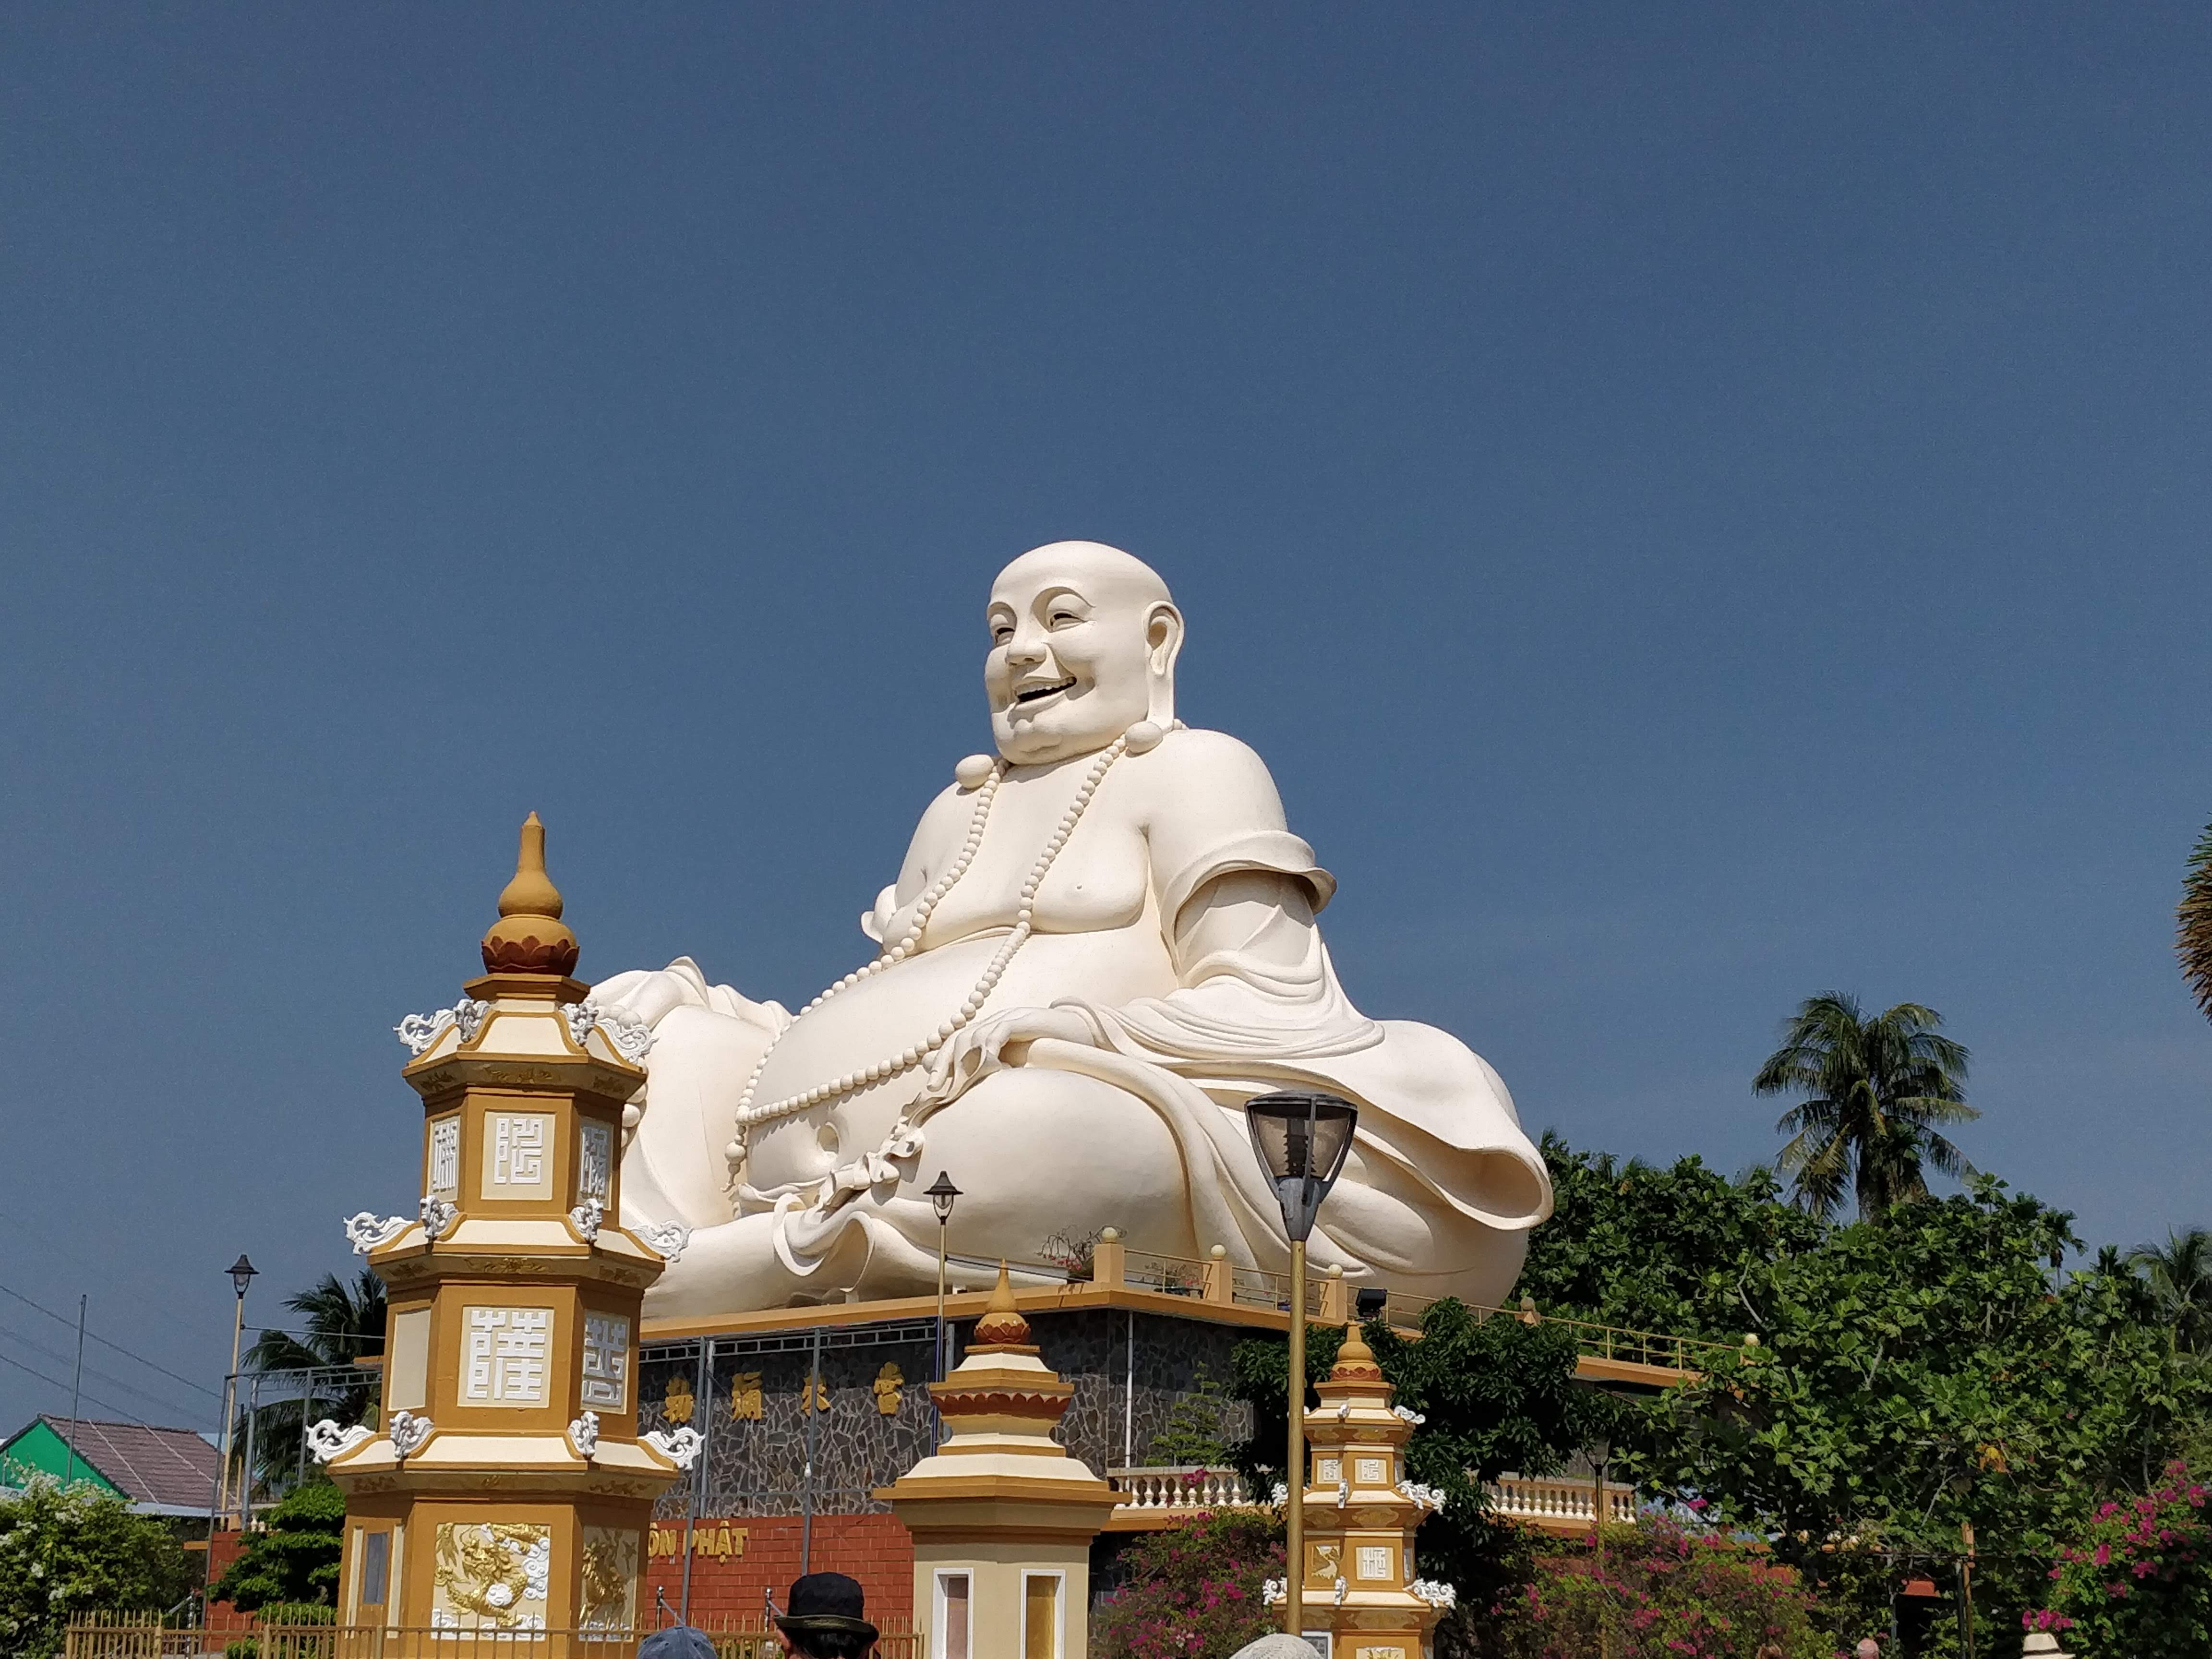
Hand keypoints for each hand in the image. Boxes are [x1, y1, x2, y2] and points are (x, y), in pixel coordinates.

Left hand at [917, 1005, 1097, 1106]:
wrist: (1085, 1036)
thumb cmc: (1052, 1055)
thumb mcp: (1018, 1067)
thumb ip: (993, 1073)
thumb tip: (964, 1088)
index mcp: (990, 1032)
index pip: (954, 1043)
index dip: (940, 1064)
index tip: (931, 1089)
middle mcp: (995, 1022)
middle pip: (957, 1038)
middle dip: (944, 1064)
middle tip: (935, 1090)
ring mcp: (1009, 1017)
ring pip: (973, 1035)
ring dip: (963, 1061)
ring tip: (959, 1085)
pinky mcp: (1023, 1019)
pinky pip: (998, 1031)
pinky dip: (989, 1049)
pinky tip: (988, 1068)